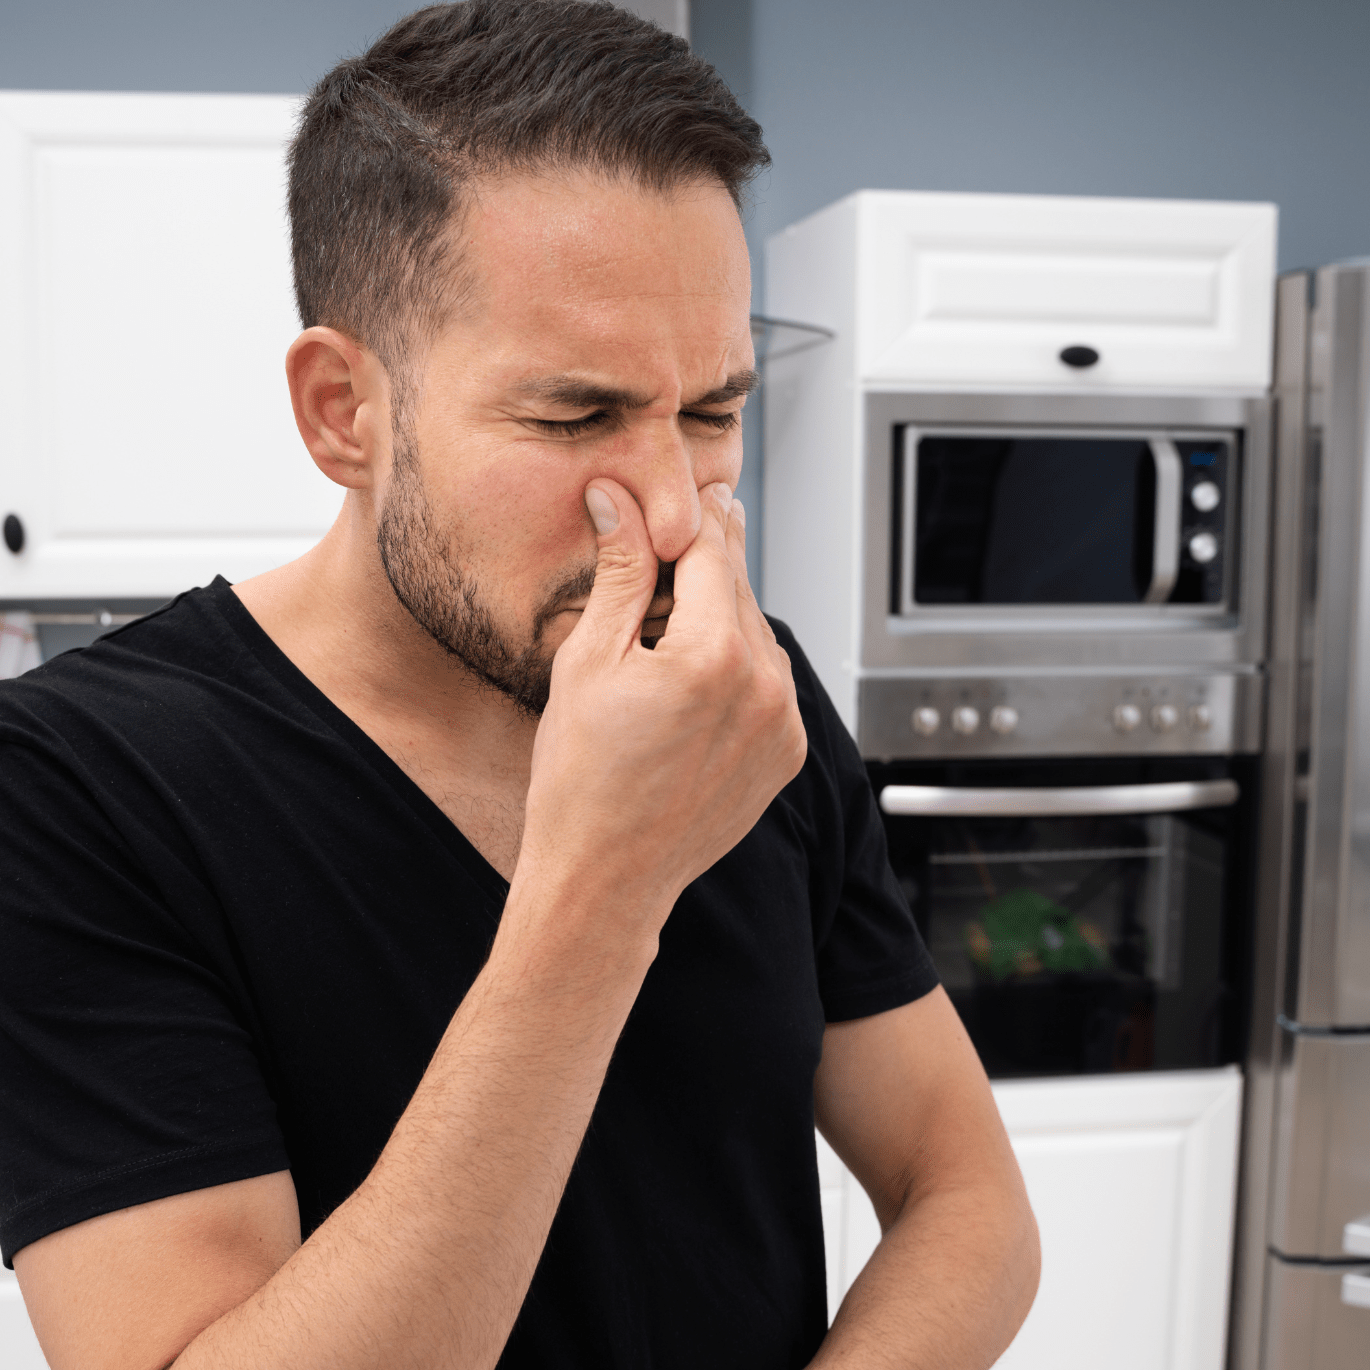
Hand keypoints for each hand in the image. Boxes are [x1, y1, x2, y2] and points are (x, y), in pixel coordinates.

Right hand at [520, 479, 806, 937]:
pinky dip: (735, 668)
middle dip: (698, 563)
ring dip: (716, 618)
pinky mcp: (788, 753)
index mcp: (715, 653)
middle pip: (736, 587)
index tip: (671, 490)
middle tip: (662, 544)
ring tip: (660, 637)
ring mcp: (785, 722)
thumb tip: (617, 497)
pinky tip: (685, 685)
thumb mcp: (587, 661)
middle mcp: (766, 684)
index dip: (683, 515)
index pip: (708, 548)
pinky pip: (767, 682)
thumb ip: (619, 572)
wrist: (606, 879)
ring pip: (755, 633)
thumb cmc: (581, 780)